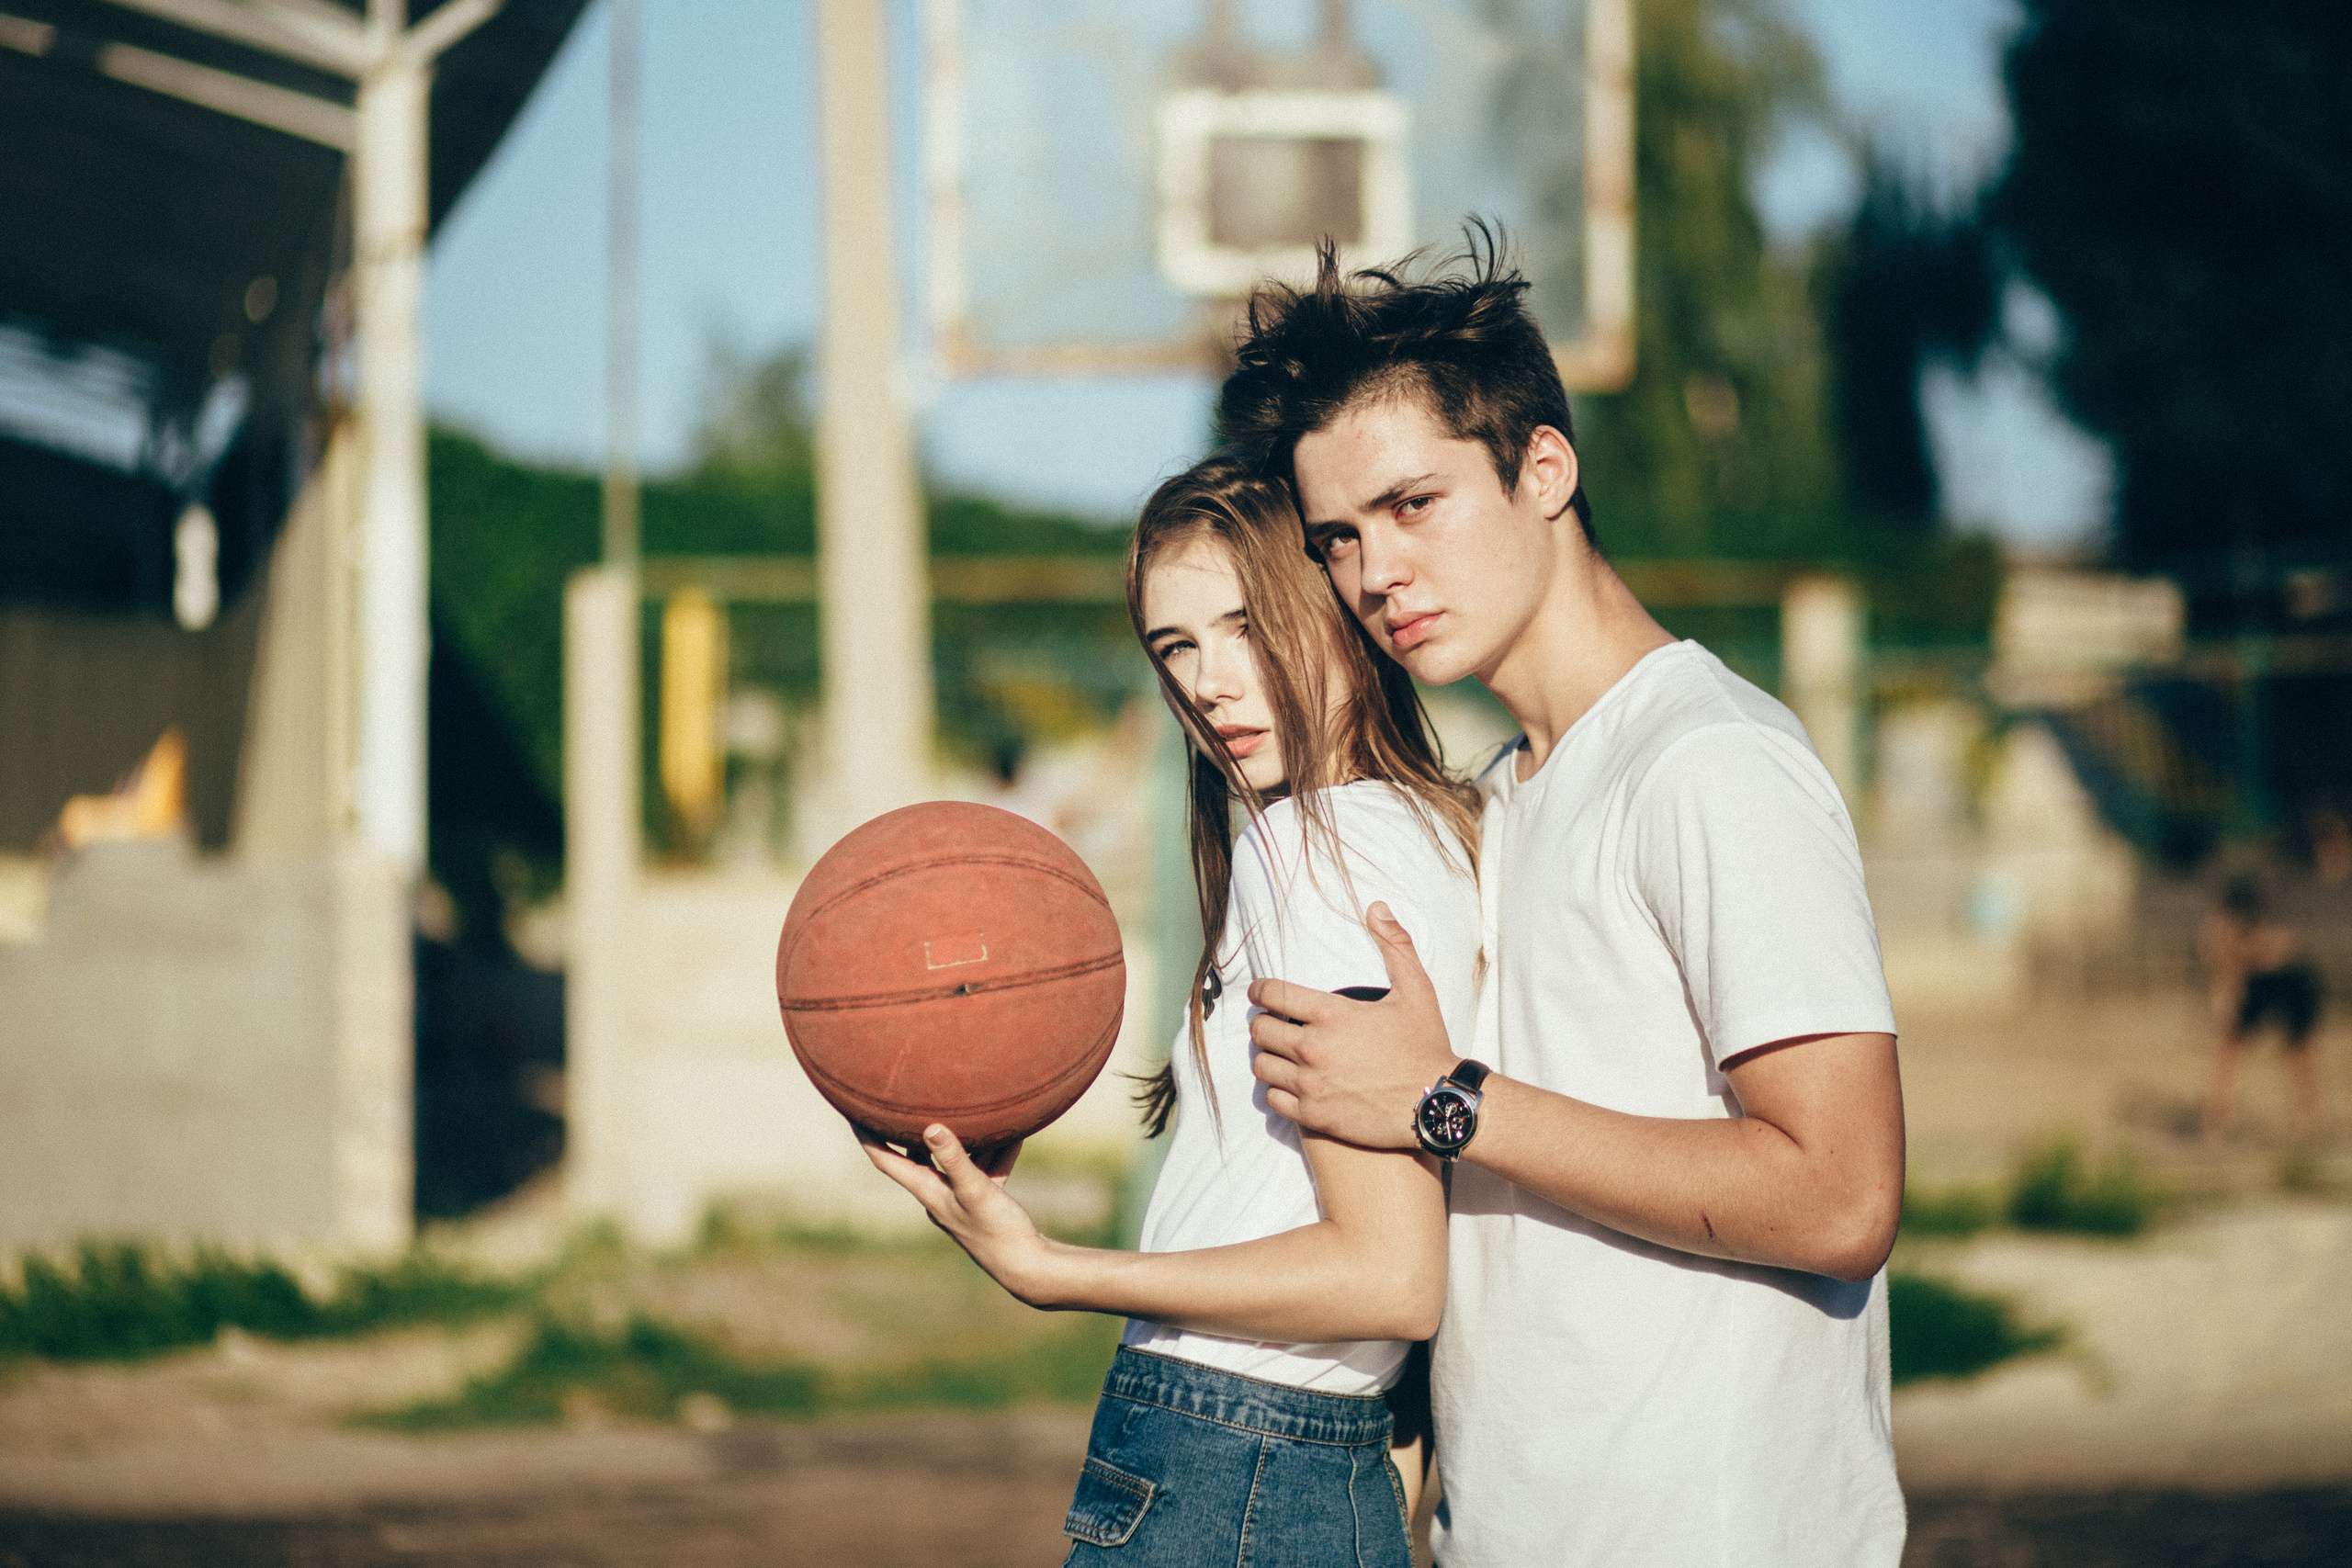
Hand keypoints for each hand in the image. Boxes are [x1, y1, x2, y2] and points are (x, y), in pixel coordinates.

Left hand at [858, 1125, 1054, 1303]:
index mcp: (926, 1190)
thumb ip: (955, 1159)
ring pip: (955, 1158)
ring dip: (963, 1136)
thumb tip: (931, 1127)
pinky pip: (985, 1168)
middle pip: (915, 1154)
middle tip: (905, 1098)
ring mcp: (960, 1198)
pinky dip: (996, 1152)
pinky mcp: (983, 1201)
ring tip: (967, 1107)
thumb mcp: (975, 1191)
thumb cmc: (996, 1231)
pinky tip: (1014, 1133)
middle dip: (910, 1127)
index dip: (866, 1134)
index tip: (852, 1108)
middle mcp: (937, 1193)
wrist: (1025, 1266)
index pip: (884, 1159)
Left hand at [1248, 901, 1457, 1150]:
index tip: (1259, 993)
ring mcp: (1311, 1085)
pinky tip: (1291, 1085)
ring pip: (1262, 1066)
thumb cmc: (1426, 1045)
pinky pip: (1273, 1100)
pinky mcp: (1314, 1116)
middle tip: (1273, 1025)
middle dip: (1263, 1024)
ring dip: (1268, 1057)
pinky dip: (1277, 1091)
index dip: (1260, 990)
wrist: (1437, 1104)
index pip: (1271, 995)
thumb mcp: (1416, 988)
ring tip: (1281, 1055)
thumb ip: (1394, 944)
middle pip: (1260, 1031)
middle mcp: (1313, 1048)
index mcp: (1331, 1014)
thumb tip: (1376, 907)